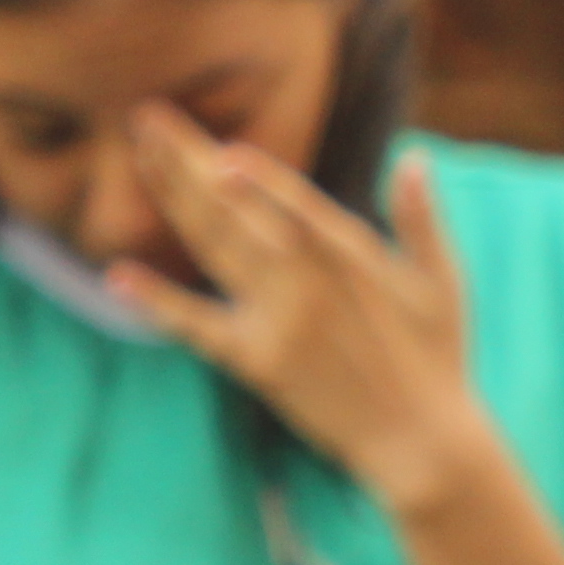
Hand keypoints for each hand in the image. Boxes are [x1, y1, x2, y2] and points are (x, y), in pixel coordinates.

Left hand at [107, 114, 497, 514]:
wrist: (421, 445)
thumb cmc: (438, 359)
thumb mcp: (445, 284)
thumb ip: (421, 218)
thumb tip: (413, 156)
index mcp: (354, 260)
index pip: (296, 206)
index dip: (258, 180)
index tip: (221, 149)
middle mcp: (308, 285)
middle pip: (235, 213)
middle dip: (188, 162)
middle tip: (149, 119)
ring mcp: (278, 323)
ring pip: (211, 248)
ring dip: (171, 199)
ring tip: (140, 156)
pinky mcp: (257, 362)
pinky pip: (196, 326)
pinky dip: (157, 302)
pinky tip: (118, 275)